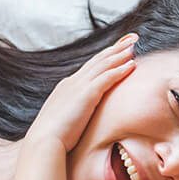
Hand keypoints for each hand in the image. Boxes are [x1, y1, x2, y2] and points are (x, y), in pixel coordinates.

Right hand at [26, 34, 137, 151]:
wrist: (43, 142)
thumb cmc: (54, 137)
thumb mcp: (65, 119)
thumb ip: (74, 112)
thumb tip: (82, 117)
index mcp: (67, 87)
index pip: (90, 66)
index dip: (106, 55)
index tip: (119, 47)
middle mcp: (73, 82)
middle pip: (98, 59)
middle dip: (116, 47)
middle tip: (132, 37)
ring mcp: (79, 87)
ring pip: (103, 64)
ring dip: (120, 53)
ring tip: (135, 44)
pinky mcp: (86, 95)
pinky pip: (107, 78)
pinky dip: (120, 70)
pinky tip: (132, 64)